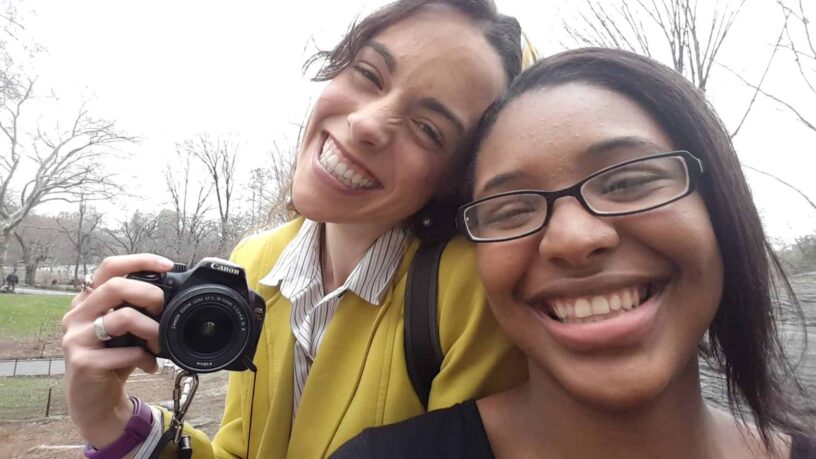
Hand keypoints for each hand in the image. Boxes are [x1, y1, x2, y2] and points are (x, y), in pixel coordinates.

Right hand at [62, 254, 173, 447]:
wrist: (95, 401)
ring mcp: (76, 338)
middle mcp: (77, 315)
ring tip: (159, 343)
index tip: (167, 265)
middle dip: (149, 293)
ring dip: (152, 329)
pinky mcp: (83, 362)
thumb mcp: (125, 330)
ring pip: (122, 318)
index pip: (109, 267)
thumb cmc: (113, 359)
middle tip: (163, 308)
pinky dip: (146, 358)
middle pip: (115, 286)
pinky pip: (126, 352)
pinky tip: (150, 365)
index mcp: (88, 301)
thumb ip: (136, 309)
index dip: (139, 261)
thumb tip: (171, 292)